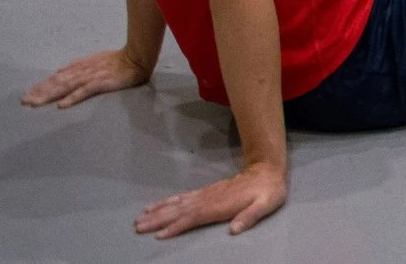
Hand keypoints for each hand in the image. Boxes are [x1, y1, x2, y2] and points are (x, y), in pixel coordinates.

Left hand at [22, 47, 149, 108]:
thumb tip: (59, 71)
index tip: (28, 95)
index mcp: (80, 66)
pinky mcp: (102, 82)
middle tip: (24, 101)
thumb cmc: (118, 60)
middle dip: (40, 92)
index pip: (57, 77)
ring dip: (49, 95)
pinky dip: (73, 98)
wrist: (138, 56)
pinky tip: (62, 105)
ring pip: (66, 87)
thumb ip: (77, 66)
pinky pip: (85, 91)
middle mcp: (82, 71)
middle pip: (57, 83)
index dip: (42, 86)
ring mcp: (91, 76)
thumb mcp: (95, 60)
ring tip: (35, 104)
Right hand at [134, 159, 286, 239]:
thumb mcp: (265, 204)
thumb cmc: (268, 191)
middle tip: (138, 227)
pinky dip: (167, 202)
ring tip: (140, 218)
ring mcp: (205, 195)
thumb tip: (234, 230)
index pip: (193, 218)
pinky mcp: (206, 192)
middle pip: (179, 211)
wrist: (267, 169)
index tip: (159, 235)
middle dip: (158, 219)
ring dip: (158, 211)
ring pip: (177, 204)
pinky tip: (156, 206)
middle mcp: (208, 199)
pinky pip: (182, 198)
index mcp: (220, 205)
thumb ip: (250, 217)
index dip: (176, 227)